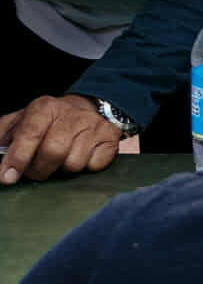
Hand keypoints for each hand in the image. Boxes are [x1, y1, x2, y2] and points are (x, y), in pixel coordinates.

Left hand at [0, 95, 122, 184]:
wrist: (90, 107)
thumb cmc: (50, 120)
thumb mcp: (22, 120)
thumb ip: (4, 135)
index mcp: (45, 108)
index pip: (29, 134)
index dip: (17, 157)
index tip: (7, 176)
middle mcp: (71, 115)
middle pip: (52, 153)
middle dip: (39, 170)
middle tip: (36, 170)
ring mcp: (94, 126)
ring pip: (73, 163)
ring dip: (63, 168)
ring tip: (62, 158)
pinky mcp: (111, 139)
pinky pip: (94, 166)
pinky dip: (85, 166)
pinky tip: (82, 155)